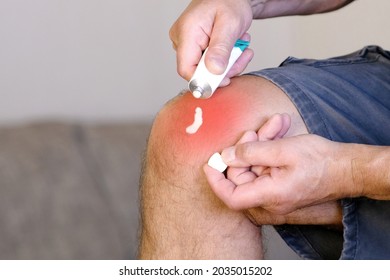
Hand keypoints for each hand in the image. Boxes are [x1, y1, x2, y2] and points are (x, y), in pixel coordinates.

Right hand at [169, 0, 253, 85]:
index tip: (225, 80)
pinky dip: (226, 60)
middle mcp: (182, 40)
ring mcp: (187, 45)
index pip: (186, 69)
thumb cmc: (229, 2)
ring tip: (240, 47)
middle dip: (224, 70)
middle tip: (242, 56)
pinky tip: (234, 47)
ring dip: (228, 64)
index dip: (205, 81)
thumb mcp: (230, 24)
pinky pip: (209, 64)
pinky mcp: (195, 48)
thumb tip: (214, 71)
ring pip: (207, 69)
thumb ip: (221, 48)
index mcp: (186, 33)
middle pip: (199, 71)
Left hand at [204, 116, 357, 215]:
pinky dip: (268, 152)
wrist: (348, 169)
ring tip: (275, 126)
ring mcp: (276, 196)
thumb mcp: (283, 150)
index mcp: (269, 195)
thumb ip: (250, 153)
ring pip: (255, 170)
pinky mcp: (281, 188)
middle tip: (255, 131)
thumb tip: (227, 156)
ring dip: (260, 146)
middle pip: (242, 177)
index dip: (216, 180)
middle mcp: (271, 202)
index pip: (231, 196)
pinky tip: (278, 133)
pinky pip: (266, 170)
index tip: (209, 164)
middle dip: (245, 150)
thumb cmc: (322, 161)